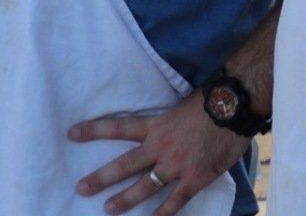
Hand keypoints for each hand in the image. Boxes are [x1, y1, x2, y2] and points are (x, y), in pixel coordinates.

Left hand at [70, 93, 245, 215]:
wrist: (232, 108)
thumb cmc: (208, 101)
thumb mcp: (179, 106)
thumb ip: (166, 121)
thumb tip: (159, 125)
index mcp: (155, 125)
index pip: (118, 127)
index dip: (94, 130)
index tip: (72, 134)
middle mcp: (160, 147)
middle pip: (125, 164)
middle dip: (101, 177)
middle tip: (81, 188)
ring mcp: (176, 165)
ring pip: (145, 187)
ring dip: (125, 199)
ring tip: (108, 209)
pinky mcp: (194, 178)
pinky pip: (175, 201)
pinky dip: (164, 214)